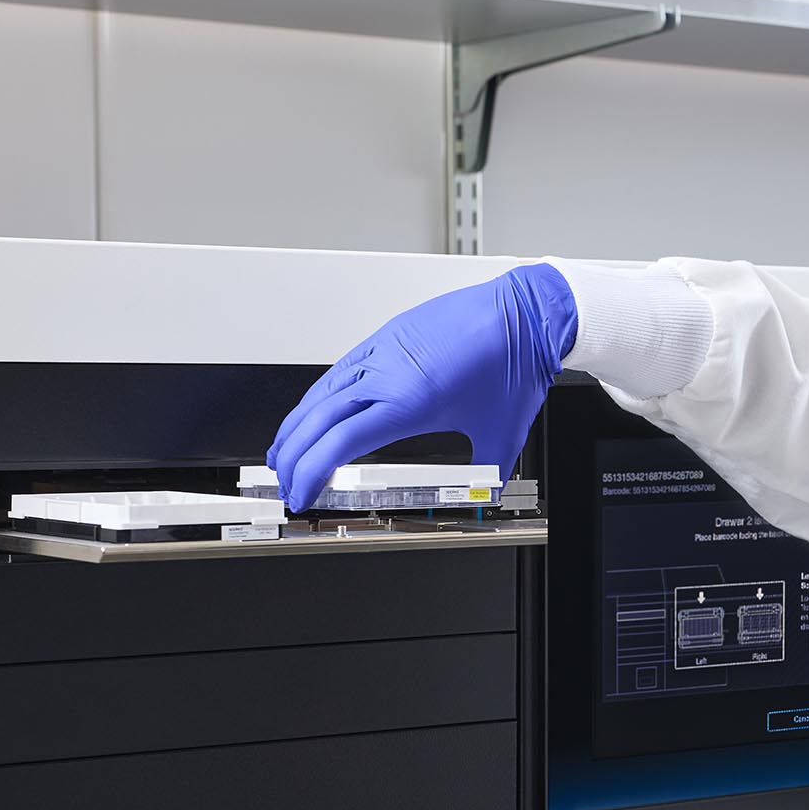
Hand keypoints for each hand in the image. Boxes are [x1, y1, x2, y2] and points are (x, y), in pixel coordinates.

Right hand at [267, 264, 577, 511]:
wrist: (525, 313)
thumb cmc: (513, 362)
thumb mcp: (503, 433)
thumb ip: (488, 472)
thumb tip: (484, 496)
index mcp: (408, 402)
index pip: (339, 444)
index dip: (310, 472)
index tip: (301, 493)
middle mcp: (387, 374)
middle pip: (317, 419)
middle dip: (291, 455)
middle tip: (284, 480)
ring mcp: (383, 351)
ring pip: (322, 391)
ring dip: (296, 424)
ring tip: (284, 450)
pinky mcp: (387, 335)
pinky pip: (340, 369)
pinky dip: (318, 395)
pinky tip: (315, 408)